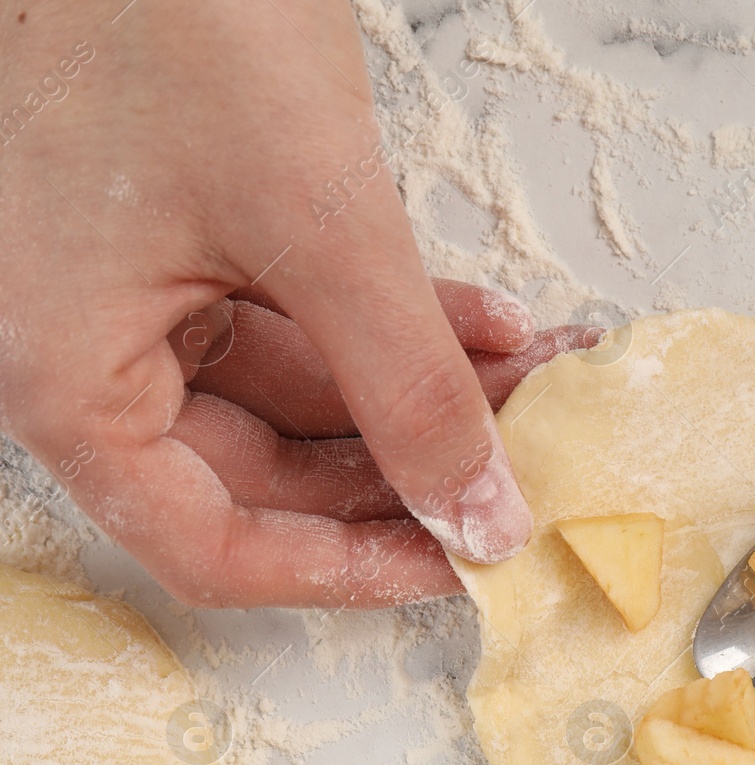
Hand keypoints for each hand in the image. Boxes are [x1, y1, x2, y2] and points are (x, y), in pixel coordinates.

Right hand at [0, 1, 566, 605]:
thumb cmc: (169, 18)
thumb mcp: (318, 225)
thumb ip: (408, 387)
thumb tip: (480, 515)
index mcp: (71, 380)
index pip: (213, 544)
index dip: (346, 572)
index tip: (459, 564)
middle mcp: (96, 351)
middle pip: (269, 475)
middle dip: (412, 464)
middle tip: (524, 461)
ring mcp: (144, 292)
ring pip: (304, 394)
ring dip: (426, 391)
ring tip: (536, 379)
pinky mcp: (195, 237)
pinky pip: (307, 318)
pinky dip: (400, 326)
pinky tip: (494, 322)